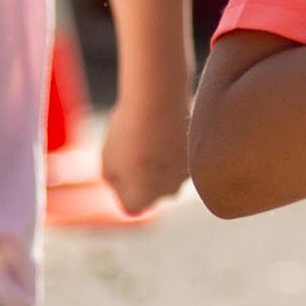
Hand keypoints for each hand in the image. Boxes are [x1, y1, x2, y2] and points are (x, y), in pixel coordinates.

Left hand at [93, 70, 190, 217]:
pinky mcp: (197, 156)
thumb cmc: (128, 131)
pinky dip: (174, 149)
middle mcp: (168, 192)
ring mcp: (185, 175)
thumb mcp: (108, 157)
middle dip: (144, 176)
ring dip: (160, 162)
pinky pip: (181, 159)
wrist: (160, 100)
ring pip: (169, 175)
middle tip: (135, 147)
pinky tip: (165, 129)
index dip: (122, 187)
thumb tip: (124, 184)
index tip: (119, 163)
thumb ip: (114, 179)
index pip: (130, 204)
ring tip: (150, 135)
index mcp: (143, 197)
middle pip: (152, 191)